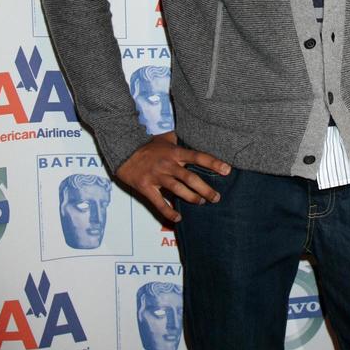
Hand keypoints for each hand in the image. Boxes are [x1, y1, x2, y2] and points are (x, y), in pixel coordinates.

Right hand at [115, 130, 231, 223]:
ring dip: (192, 198)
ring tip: (201, 203)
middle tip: (216, 197)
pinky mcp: (145, 187)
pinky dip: (168, 212)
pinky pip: (159, 203)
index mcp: (174, 152)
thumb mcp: (164, 138)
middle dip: (205, 189)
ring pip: (178, 190)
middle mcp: (168, 164)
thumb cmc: (147, 145)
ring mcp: (156, 176)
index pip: (198, 157)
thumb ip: (179, 139)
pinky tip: (177, 218)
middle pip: (190, 178)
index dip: (213, 163)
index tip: (227, 170)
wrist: (123, 150)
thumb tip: (193, 131)